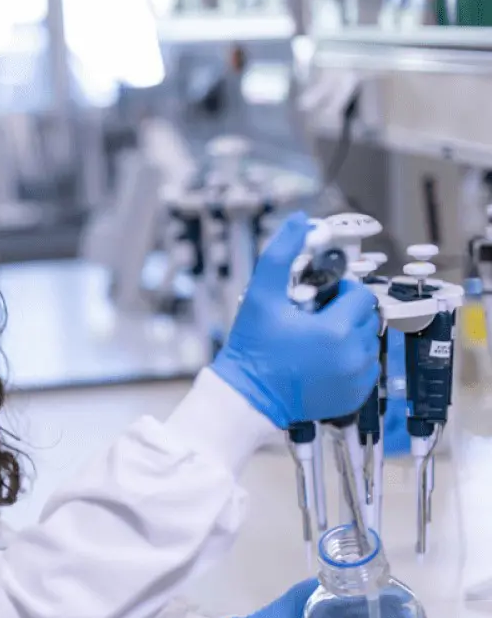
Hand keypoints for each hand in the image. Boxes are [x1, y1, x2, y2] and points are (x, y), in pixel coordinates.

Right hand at [212, 212, 380, 428]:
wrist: (247, 397)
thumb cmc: (253, 346)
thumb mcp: (261, 296)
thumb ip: (281, 254)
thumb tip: (300, 219)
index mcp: (337, 329)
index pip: (361, 295)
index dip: (341, 292)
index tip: (318, 299)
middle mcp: (354, 356)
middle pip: (368, 318)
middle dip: (347, 314)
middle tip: (315, 319)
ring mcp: (357, 379)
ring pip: (369, 343)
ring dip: (350, 337)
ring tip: (318, 342)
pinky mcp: (355, 397)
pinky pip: (366, 369)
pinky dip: (350, 362)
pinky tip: (322, 363)